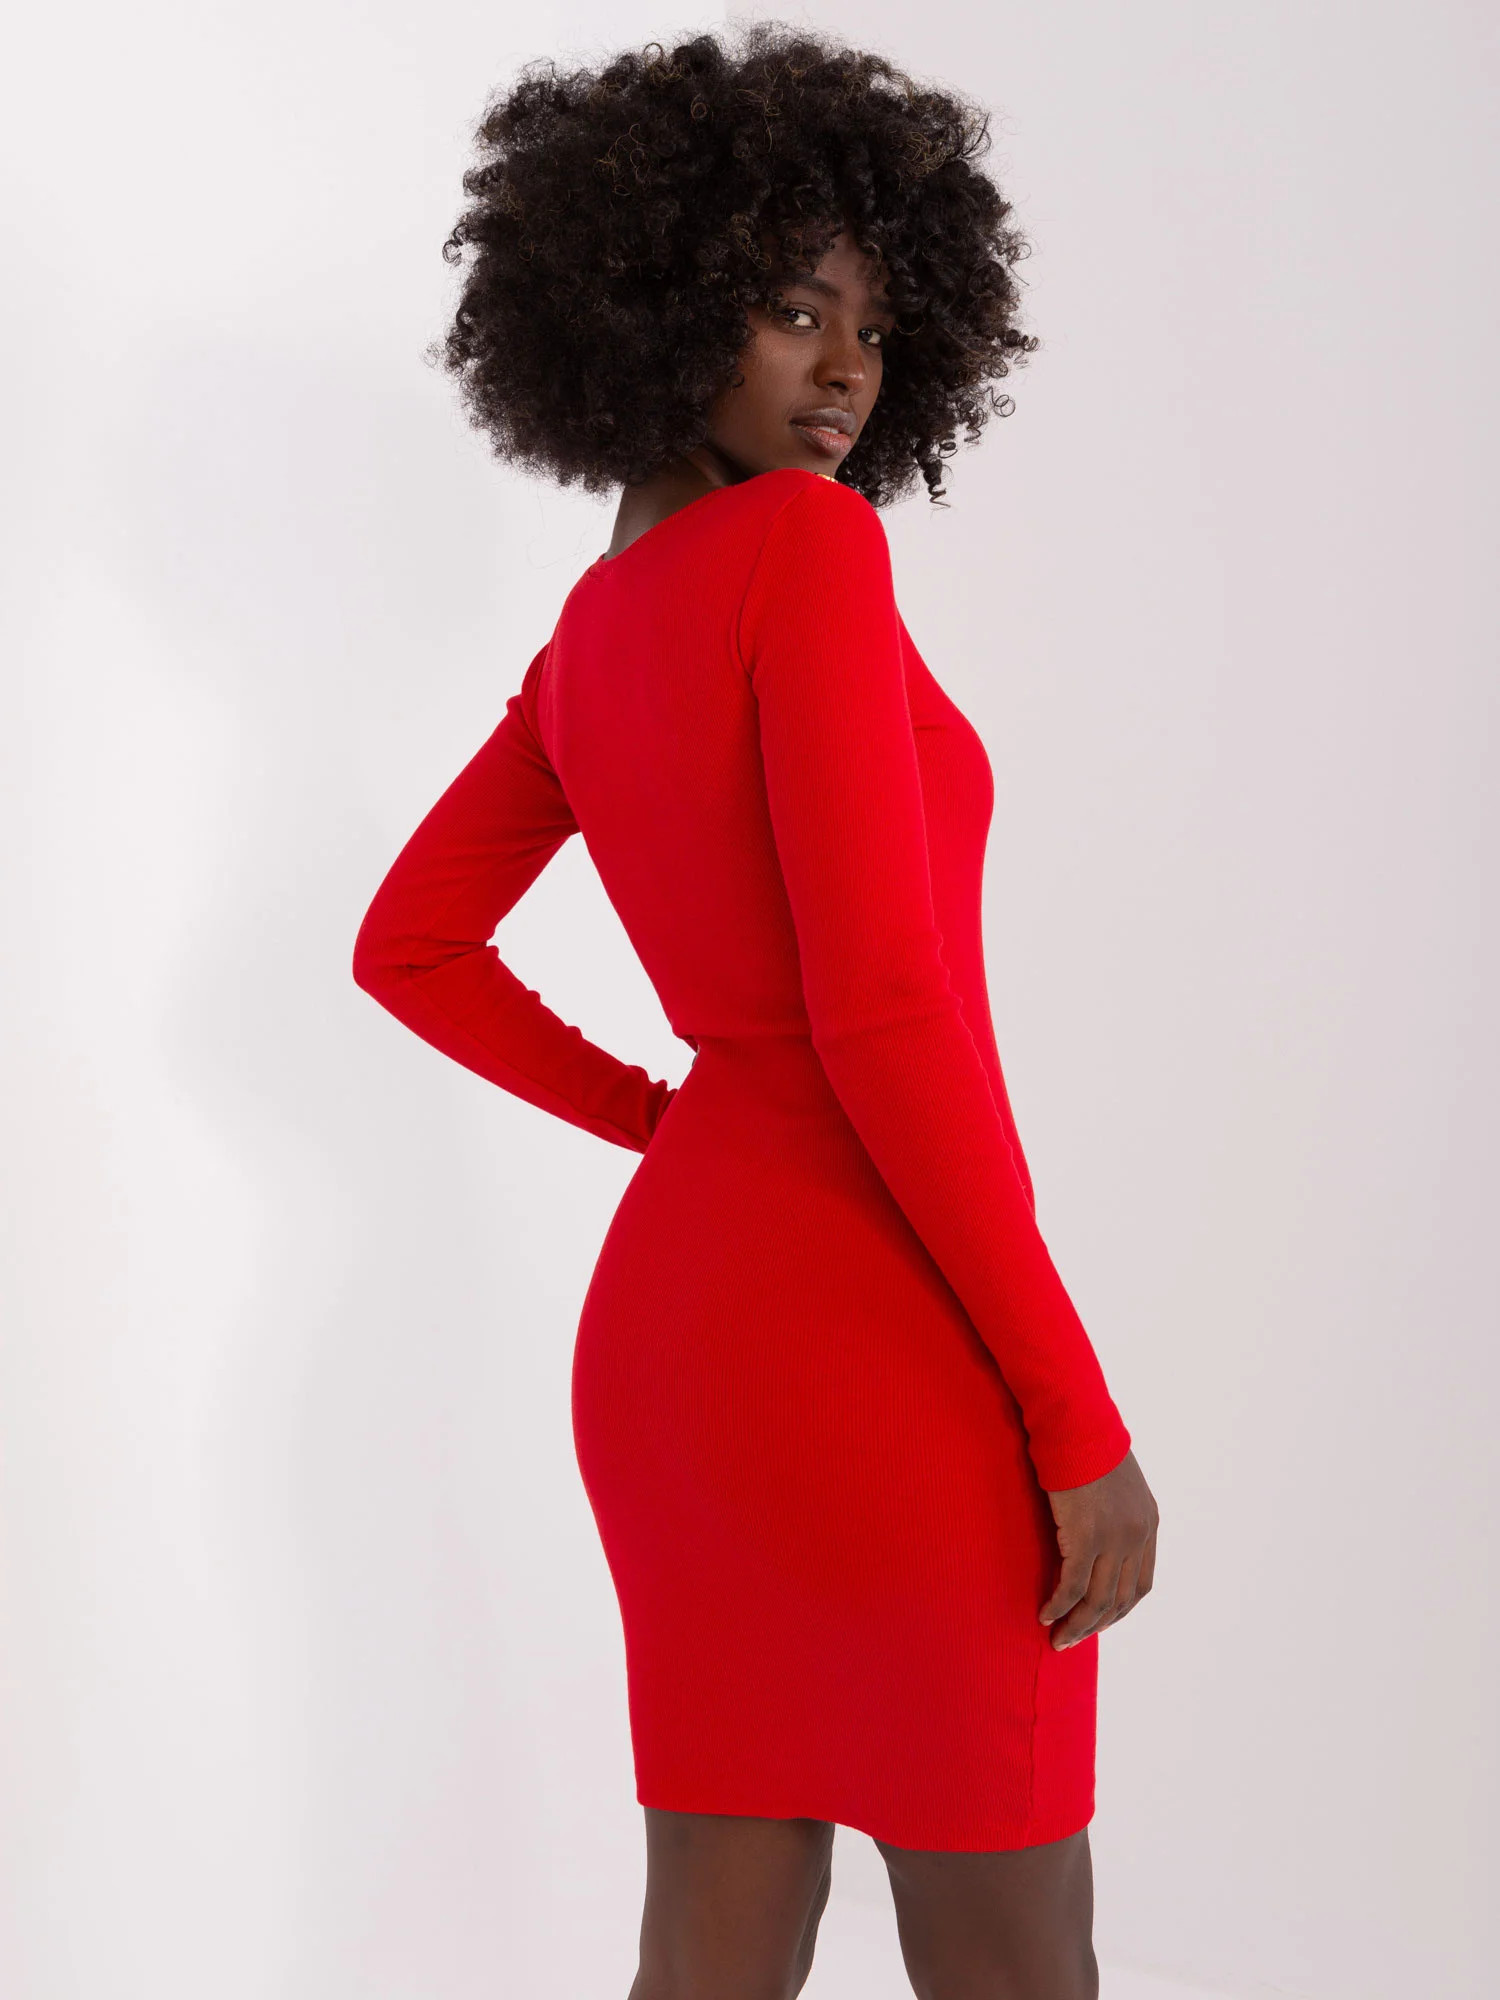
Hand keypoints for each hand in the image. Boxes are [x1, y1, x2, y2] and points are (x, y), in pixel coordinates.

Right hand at [1039, 1448, 1157, 1649]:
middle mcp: (1138, 1534)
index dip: (1119, 1608)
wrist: (1074, 1420)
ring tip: (1058, 1638)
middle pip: (1122, 1598)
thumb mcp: (1114, 1481)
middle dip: (1097, 1624)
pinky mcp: (1087, 1536)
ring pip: (1098, 1600)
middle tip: (1073, 1639)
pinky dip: (1059, 1605)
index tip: (1096, 1620)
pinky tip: (1045, 1614)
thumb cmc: (1084, 1441)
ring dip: (1077, 1625)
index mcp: (1148, 1522)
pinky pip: (1072, 1585)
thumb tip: (1096, 1531)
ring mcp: (1115, 1538)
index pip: (1141, 1583)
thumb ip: (1114, 1509)